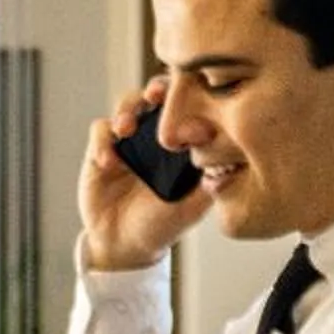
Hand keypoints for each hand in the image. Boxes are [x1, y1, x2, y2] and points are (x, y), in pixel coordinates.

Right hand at [80, 78, 215, 271]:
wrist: (124, 246)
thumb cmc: (162, 225)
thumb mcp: (192, 208)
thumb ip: (211, 186)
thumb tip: (232, 164)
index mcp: (182, 142)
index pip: (189, 106)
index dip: (192, 100)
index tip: (195, 114)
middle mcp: (156, 134)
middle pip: (157, 94)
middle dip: (158, 88)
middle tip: (156, 95)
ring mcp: (128, 139)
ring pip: (128, 104)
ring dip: (127, 110)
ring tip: (126, 128)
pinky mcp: (101, 149)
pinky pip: (100, 131)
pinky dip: (103, 141)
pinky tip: (108, 162)